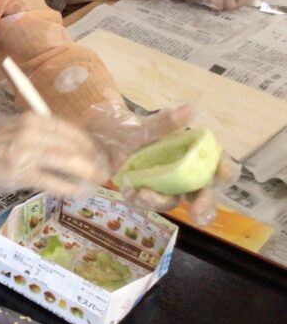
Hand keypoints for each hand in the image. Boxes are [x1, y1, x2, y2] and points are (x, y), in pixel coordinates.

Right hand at [0, 113, 109, 196]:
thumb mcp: (15, 129)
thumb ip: (40, 136)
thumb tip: (72, 149)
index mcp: (32, 118)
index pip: (71, 130)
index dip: (90, 144)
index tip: (100, 154)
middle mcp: (31, 131)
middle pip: (76, 145)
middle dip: (94, 160)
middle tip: (103, 171)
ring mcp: (25, 152)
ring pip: (69, 162)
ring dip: (88, 174)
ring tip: (96, 182)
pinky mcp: (20, 173)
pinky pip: (54, 182)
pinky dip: (70, 189)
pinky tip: (78, 193)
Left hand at [82, 101, 240, 225]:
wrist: (97, 136)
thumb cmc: (129, 128)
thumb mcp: (144, 124)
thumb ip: (166, 121)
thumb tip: (190, 108)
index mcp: (193, 154)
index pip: (218, 165)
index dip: (225, 170)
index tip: (222, 172)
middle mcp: (182, 173)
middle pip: (201, 194)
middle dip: (203, 205)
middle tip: (198, 215)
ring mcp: (162, 186)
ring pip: (171, 201)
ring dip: (160, 201)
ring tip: (144, 194)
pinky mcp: (141, 192)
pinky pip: (144, 202)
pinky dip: (137, 199)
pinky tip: (129, 191)